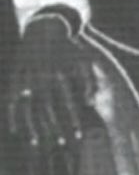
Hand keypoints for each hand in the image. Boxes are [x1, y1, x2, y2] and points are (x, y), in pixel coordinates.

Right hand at [8, 15, 94, 151]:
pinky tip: (16, 130)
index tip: (78, 135)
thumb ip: (90, 81)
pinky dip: (13, 116)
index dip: (73, 119)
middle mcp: (42, 77)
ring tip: (37, 144)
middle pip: (48, 109)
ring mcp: (26, 78)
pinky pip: (11, 101)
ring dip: (33, 127)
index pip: (68, 103)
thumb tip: (90, 102)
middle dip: (54, 128)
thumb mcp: (84, 61)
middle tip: (61, 145)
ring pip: (28, 107)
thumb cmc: (69, 50)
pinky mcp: (15, 78)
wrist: (45, 30)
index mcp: (61, 74)